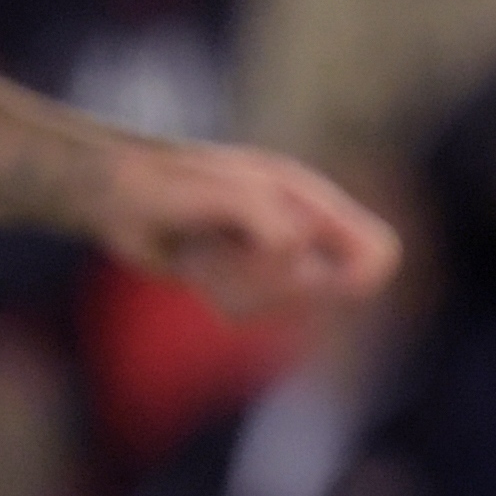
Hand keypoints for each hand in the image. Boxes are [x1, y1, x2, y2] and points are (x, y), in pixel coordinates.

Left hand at [100, 142, 396, 321]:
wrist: (116, 194)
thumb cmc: (172, 181)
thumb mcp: (229, 192)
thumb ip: (270, 220)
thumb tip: (293, 254)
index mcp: (312, 201)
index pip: (379, 253)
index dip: (357, 276)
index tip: (306, 271)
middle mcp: (300, 231)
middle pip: (330, 292)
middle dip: (281, 284)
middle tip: (236, 253)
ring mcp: (269, 262)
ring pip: (285, 309)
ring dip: (240, 286)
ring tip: (206, 252)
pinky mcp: (237, 284)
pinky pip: (247, 314)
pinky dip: (219, 293)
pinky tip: (193, 266)